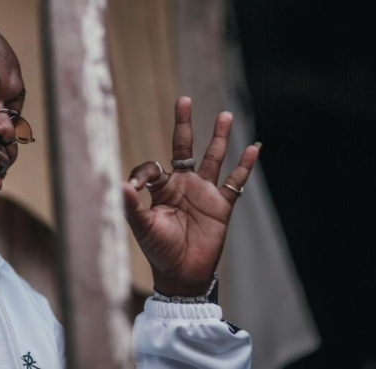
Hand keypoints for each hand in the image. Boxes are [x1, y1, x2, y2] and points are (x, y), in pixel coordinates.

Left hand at [122, 97, 260, 296]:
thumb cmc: (158, 250)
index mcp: (161, 188)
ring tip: (225, 115)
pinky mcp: (221, 205)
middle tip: (184, 99)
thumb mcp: (142, 227)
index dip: (143, 173)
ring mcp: (203, 193)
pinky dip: (245, 166)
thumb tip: (121, 185)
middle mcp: (183, 185)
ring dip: (219, 137)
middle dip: (184, 124)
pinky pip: (235, 182)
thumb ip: (132, 206)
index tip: (134, 186)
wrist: (182, 273)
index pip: (153, 166)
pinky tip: (253, 148)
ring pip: (213, 158)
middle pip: (184, 148)